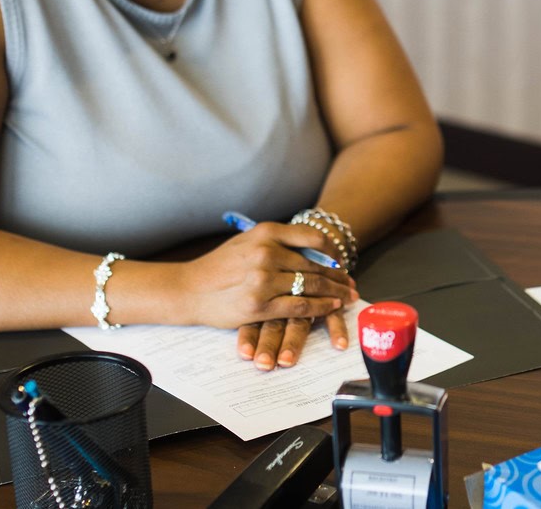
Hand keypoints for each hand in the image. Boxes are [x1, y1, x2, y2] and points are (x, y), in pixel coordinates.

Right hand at [183, 221, 358, 363]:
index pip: (312, 237)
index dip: (333, 251)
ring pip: (311, 285)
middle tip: (352, 283)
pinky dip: (321, 308)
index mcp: (265, 232)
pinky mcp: (260, 306)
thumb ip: (276, 241)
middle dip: (338, 276)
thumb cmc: (219, 266)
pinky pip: (301, 306)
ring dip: (335, 292)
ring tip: (348, 296)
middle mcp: (266, 252)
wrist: (189, 289)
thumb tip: (313, 248)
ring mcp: (263, 280)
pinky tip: (331, 308)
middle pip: (315, 264)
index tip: (341, 262)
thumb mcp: (246, 241)